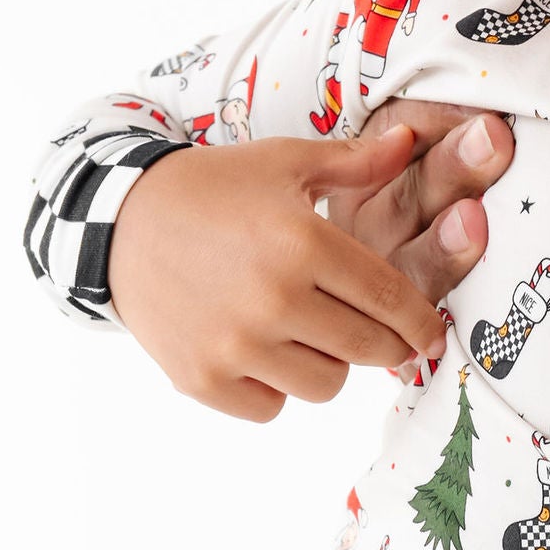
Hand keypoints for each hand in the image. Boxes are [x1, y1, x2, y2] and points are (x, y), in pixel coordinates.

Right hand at [109, 109, 510, 420]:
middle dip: (382, 343)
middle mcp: (272, 300)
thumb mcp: (284, 163)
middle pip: (367, 349)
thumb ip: (355, 163)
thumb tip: (413, 141)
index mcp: (302, 244)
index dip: (418, 323)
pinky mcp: (202, 379)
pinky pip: (272, 408)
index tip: (430, 336)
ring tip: (306, 332)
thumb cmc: (212, 189)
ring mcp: (234, 345)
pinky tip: (262, 352)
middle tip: (372, 332)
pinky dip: (275, 388)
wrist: (119, 222)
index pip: (388, 298)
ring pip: (325, 384)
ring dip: (327, 363)